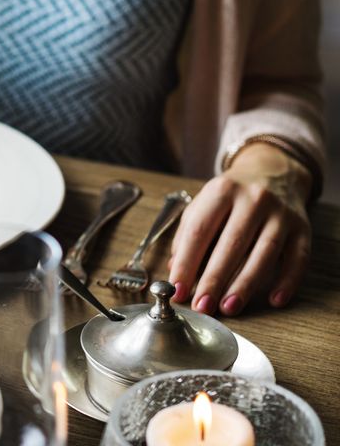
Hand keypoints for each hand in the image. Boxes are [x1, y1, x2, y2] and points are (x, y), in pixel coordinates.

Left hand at [168, 143, 311, 314]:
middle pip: (231, 244)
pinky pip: (297, 258)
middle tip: (202, 305)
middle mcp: (253, 199)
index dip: (186, 262)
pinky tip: (274, 300)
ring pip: (264, 253)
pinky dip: (287, 281)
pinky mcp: (303, 228)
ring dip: (245, 284)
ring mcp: (281, 214)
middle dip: (214, 279)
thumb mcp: (204, 202)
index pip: (199, 230)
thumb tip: (175, 268)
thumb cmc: (232, 194)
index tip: (177, 288)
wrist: (272, 171)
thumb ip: (187, 233)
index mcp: (222, 190)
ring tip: (229, 306)